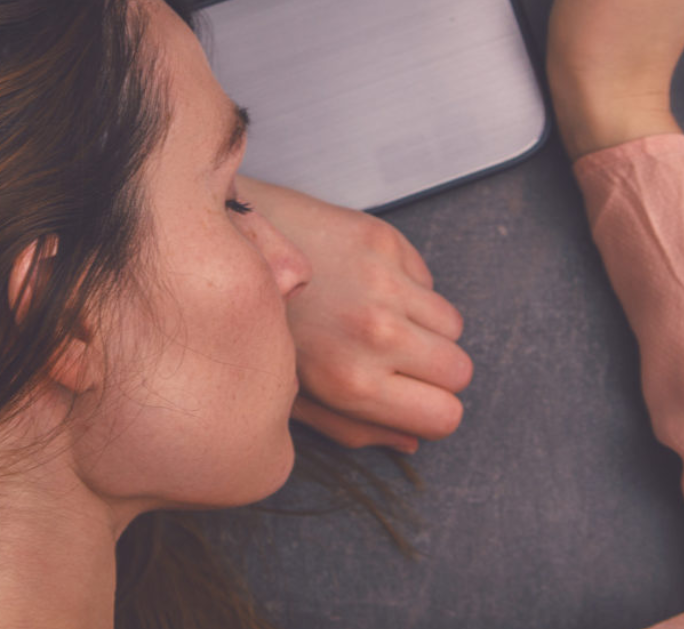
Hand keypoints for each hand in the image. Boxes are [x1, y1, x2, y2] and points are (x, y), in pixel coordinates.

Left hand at [237, 176, 472, 453]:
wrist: (223, 243)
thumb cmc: (250, 328)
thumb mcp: (289, 399)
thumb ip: (353, 428)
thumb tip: (411, 442)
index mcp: (351, 382)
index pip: (445, 416)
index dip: (430, 411)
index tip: (410, 400)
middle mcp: (375, 332)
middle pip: (460, 371)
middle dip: (435, 374)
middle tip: (397, 363)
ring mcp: (383, 282)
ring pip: (452, 325)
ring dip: (425, 329)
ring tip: (378, 322)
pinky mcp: (383, 240)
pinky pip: (428, 281)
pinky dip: (408, 288)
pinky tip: (363, 287)